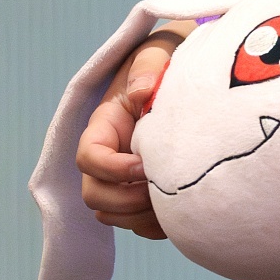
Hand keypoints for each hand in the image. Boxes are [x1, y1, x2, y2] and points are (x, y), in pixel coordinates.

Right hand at [77, 35, 179, 239]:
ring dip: (140, 218)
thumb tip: (142, 93)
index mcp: (105, 126)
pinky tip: (182, 212)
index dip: (111, 169)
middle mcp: (110, 155)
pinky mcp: (146, 192)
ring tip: (175, 202)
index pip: (88, 158)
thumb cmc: (169, 60)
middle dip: (125, 200)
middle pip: (94, 194)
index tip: (145, 164)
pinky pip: (140, 224)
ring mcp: (125, 178)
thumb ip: (147, 68)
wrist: (191, 74)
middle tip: (162, 190)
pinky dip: (156, 226)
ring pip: (113, 214)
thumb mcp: (157, 53)